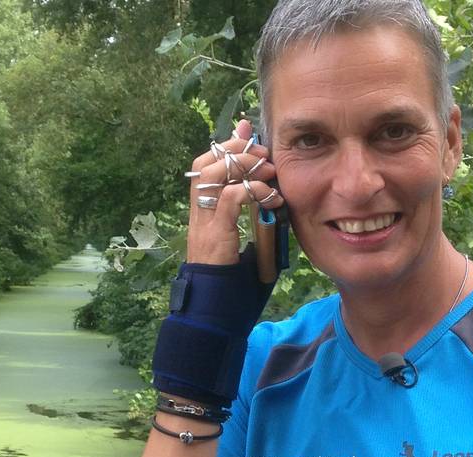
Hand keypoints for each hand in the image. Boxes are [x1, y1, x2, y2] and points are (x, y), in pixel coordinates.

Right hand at [186, 119, 285, 265]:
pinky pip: (230, 198)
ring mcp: (205, 222)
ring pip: (214, 174)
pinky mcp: (216, 234)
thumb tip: (270, 197)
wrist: (215, 307)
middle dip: (236, 149)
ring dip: (244, 166)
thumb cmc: (231, 278)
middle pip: (206, 163)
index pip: (206, 164)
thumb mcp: (242, 240)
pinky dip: (253, 191)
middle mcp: (200, 211)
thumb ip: (250, 216)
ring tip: (269, 172)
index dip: (226, 145)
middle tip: (264, 153)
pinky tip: (272, 199)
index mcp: (204, 210)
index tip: (248, 132)